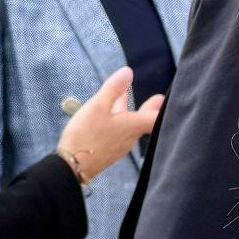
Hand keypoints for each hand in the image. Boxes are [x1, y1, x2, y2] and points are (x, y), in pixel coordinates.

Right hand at [56, 67, 163, 182]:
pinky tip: (108, 117)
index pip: (155, 118)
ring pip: (129, 127)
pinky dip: (118, 122)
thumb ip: (113, 88)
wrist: (72, 167)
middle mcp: (130, 138)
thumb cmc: (87, 135)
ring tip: (126, 100)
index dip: (162, 109)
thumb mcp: (98, 106)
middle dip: (149, 109)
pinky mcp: (107, 152)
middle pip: (144, 122)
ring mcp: (119, 147)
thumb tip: (128, 72)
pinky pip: (118, 133)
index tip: (166, 100)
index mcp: (132, 126)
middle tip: (157, 100)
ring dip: (130, 113)